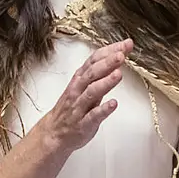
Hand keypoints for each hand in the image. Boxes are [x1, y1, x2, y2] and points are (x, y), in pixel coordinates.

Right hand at [37, 38, 132, 153]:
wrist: (53, 133)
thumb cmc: (72, 106)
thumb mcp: (83, 85)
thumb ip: (100, 72)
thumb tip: (118, 55)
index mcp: (80, 78)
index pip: (94, 60)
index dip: (109, 51)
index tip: (125, 44)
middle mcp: (78, 90)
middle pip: (92, 73)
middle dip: (107, 63)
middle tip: (121, 54)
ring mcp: (79, 107)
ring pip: (91, 92)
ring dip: (105, 82)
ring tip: (118, 74)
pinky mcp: (83, 124)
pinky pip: (93, 116)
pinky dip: (103, 109)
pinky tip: (113, 104)